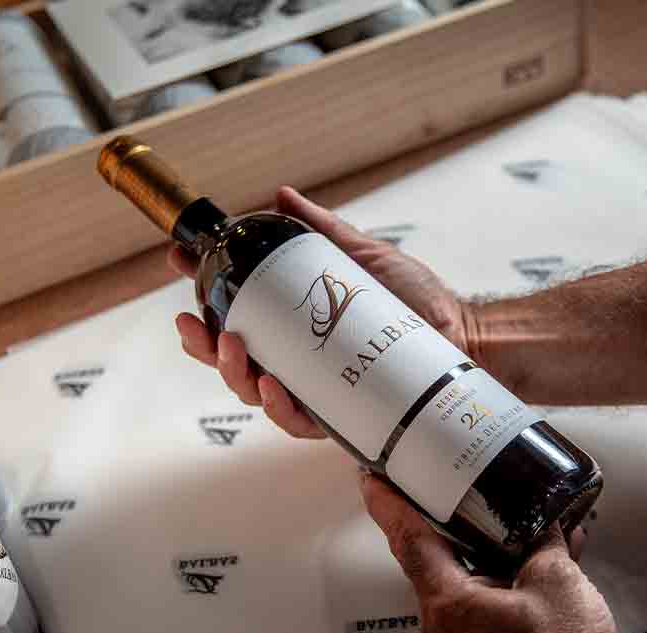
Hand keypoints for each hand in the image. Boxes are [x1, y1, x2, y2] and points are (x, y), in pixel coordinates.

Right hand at [172, 186, 472, 439]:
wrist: (466, 334)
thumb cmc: (418, 301)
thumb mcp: (362, 256)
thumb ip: (322, 231)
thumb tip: (282, 197)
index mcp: (296, 328)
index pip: (237, 313)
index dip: (203, 293)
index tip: (180, 263)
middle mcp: (299, 363)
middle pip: (233, 362)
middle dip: (202, 346)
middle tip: (192, 323)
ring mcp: (317, 392)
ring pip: (255, 394)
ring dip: (232, 374)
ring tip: (232, 346)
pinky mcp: (341, 418)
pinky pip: (298, 422)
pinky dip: (279, 406)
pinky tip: (273, 387)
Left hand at [359, 472, 617, 632]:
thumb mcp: (557, 581)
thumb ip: (543, 542)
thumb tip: (545, 524)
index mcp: (449, 603)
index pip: (410, 541)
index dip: (391, 505)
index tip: (371, 480)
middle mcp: (441, 630)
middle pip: (436, 564)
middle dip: (453, 529)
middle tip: (456, 494)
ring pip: (465, 589)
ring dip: (489, 560)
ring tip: (523, 532)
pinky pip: (481, 614)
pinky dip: (502, 590)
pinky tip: (536, 573)